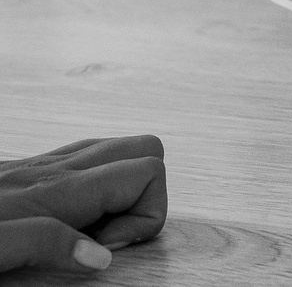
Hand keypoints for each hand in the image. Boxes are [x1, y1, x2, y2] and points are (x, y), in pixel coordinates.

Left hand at [0, 136, 165, 273]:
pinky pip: (85, 161)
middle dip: (145, 197)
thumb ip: (46, 244)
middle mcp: (56, 168)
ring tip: (90, 231)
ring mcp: (43, 164)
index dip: (145, 217)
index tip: (109, 247)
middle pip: (145, 149)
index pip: (147, 172)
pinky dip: (95, 188)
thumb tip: (99, 257)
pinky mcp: (29, 170)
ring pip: (117, 150)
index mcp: (57, 189)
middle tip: (108, 236)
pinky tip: (70, 220)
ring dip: (121, 191)